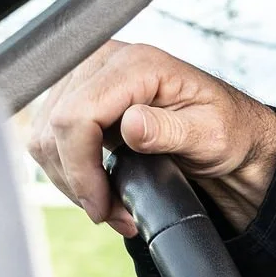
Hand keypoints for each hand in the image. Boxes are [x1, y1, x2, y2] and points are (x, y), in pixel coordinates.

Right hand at [26, 41, 275, 235]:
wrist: (230, 132)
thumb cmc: (226, 130)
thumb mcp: (211, 134)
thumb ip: (170, 130)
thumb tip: (130, 125)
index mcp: (137, 64)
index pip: (77, 115)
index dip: (81, 167)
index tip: (101, 204)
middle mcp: (105, 61)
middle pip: (54, 129)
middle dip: (77, 181)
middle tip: (112, 214)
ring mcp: (87, 77)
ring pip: (46, 137)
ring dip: (73, 181)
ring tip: (112, 207)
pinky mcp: (78, 97)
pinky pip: (52, 139)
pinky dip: (71, 172)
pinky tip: (101, 189)